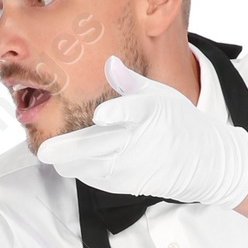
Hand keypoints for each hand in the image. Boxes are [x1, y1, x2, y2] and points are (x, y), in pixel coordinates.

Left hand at [37, 54, 247, 207]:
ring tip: (50, 154)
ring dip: (68, 162)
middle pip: (102, 147)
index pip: (135, 112)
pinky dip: (79, 169)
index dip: (118, 114)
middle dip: (71, 150)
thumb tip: (110, 63)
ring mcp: (133, 167)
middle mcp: (141, 142)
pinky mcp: (127, 184)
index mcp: (152, 114)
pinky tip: (68, 162)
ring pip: (92, 168)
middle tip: (44, 150)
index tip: (101, 115)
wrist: (203, 161)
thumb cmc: (177, 121)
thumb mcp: (160, 96)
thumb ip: (130, 82)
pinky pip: (96, 178)